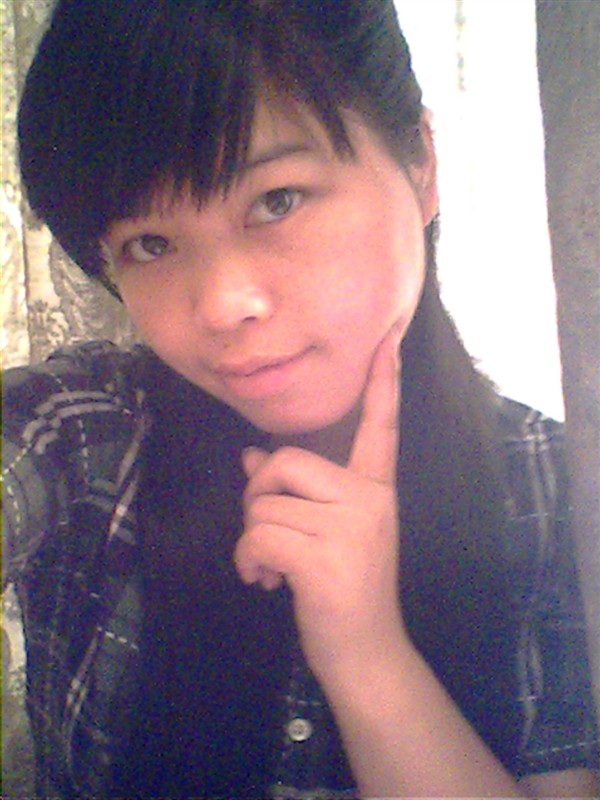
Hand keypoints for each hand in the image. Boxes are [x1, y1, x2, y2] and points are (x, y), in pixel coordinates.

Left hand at [234, 324, 403, 677]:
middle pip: (286, 460)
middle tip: (265, 533)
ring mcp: (352, 527)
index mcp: (375, 490)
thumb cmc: (344, 591)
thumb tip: (250, 454)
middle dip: (258, 494)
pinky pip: (258, 535)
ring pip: (264, 502)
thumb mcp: (326, 534)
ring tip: (269, 569)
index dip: (383, 384)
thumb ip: (296, 492)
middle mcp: (370, 499)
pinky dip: (247, 560)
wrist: (367, 655)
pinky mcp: (325, 557)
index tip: (390, 338)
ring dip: (251, 539)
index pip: (380, 427)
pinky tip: (264, 583)